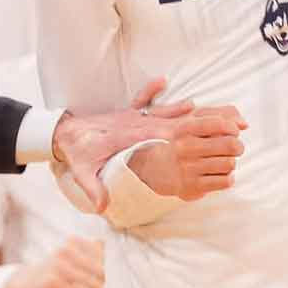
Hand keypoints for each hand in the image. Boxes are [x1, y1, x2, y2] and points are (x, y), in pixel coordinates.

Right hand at [5, 237, 104, 287]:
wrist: (27, 282)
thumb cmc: (55, 270)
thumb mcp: (71, 256)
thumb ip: (89, 249)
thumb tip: (103, 241)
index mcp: (72, 242)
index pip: (99, 253)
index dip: (104, 264)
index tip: (100, 273)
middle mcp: (64, 251)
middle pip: (98, 268)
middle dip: (103, 279)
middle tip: (101, 286)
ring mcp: (57, 266)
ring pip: (88, 281)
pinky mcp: (52, 282)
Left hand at [50, 78, 197, 211]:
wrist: (62, 132)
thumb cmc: (76, 152)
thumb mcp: (83, 172)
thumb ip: (94, 188)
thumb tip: (102, 207)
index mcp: (129, 137)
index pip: (162, 137)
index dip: (184, 138)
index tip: (207, 139)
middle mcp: (134, 124)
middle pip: (171, 123)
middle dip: (197, 124)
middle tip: (224, 124)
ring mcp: (130, 116)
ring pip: (161, 111)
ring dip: (181, 109)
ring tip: (203, 106)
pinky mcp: (124, 113)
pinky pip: (140, 98)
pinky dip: (150, 90)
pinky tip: (162, 80)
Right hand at [127, 106, 247, 200]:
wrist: (155, 169)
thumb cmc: (183, 143)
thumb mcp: (194, 122)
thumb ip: (222, 114)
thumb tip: (245, 124)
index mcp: (184, 129)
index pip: (219, 123)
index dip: (232, 128)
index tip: (232, 132)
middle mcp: (184, 147)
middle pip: (231, 144)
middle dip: (237, 146)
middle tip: (234, 148)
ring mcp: (188, 168)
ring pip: (229, 164)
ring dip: (230, 163)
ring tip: (222, 162)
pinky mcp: (192, 186)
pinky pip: (225, 181)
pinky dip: (227, 178)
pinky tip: (219, 174)